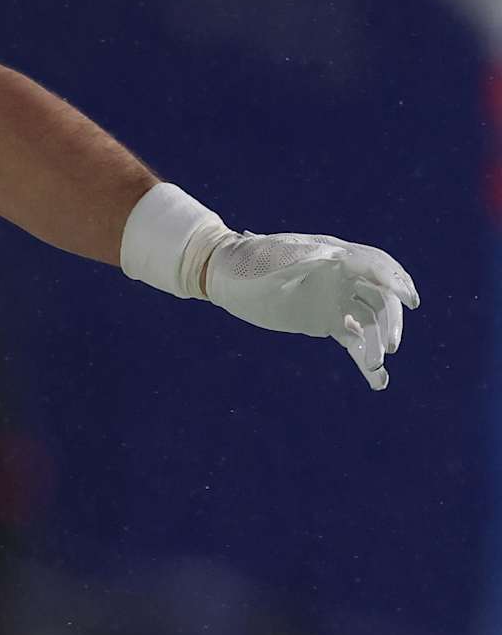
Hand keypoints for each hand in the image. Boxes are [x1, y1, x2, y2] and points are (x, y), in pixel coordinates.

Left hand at [203, 233, 419, 390]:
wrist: (225, 274)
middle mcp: (343, 278)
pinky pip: (354, 340)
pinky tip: (377, 380)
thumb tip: (338, 256)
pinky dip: (366, 358)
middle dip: (391, 322)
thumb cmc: (249, 259)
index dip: (396, 282)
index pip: (376, 267)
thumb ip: (305, 257)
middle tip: (389, 347)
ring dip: (378, 344)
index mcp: (335, 254)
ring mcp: (336, 300)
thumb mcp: (275, 255)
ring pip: (371, 323)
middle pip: (381, 299)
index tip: (410, 301)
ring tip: (374, 367)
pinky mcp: (326, 322)